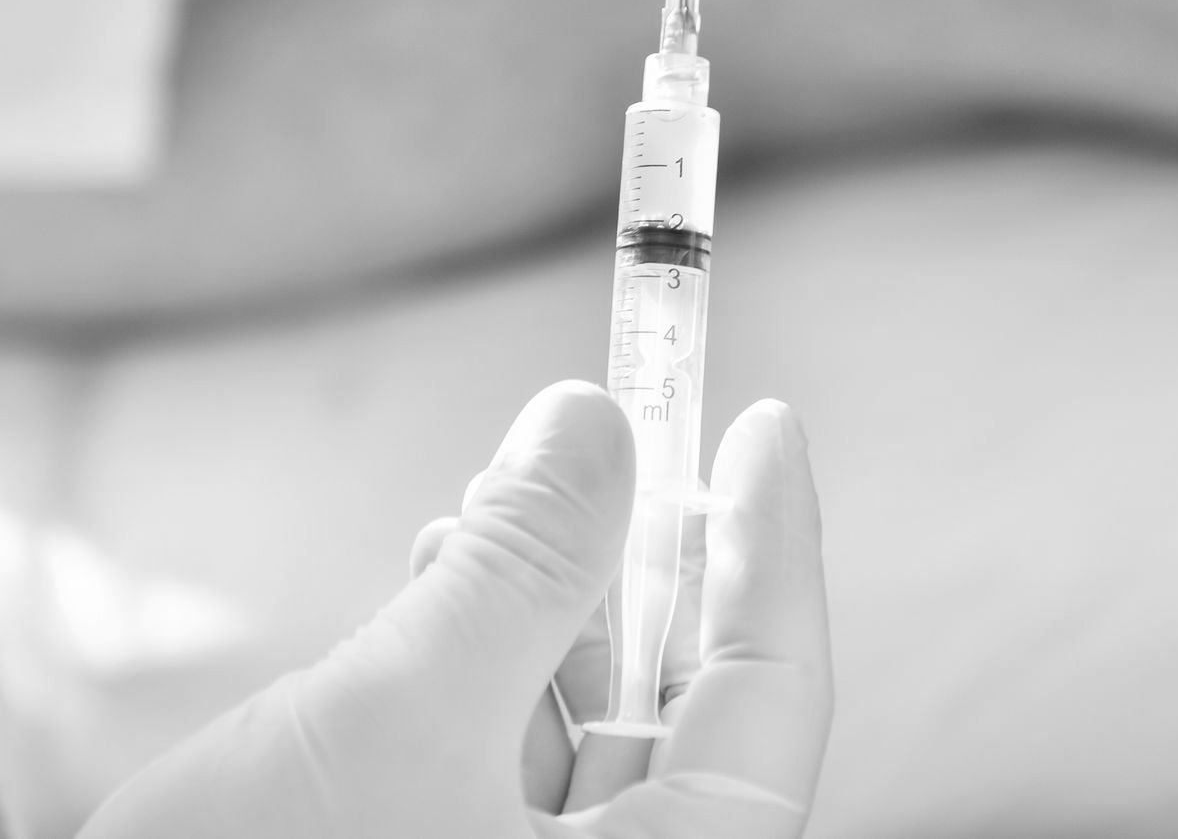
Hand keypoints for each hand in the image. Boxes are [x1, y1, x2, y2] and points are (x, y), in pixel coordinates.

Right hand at [78, 381, 831, 837]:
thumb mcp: (404, 713)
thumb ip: (519, 564)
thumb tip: (595, 422)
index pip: (773, 689)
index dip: (772, 541)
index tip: (764, 418)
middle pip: (680, 702)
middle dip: (629, 560)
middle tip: (592, 444)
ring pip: (582, 724)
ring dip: (540, 601)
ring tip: (479, 514)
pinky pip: (502, 758)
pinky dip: (477, 662)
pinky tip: (432, 586)